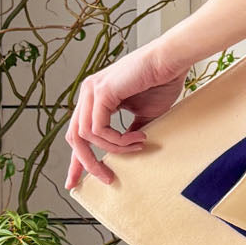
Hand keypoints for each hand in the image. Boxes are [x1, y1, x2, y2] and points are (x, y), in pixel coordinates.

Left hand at [65, 46, 189, 188]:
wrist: (171, 61)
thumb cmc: (161, 82)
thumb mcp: (143, 115)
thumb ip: (128, 132)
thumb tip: (125, 153)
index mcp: (95, 98)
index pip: (78, 132)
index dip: (76, 160)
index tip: (74, 183)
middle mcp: (88, 93)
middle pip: (75, 137)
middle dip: (86, 162)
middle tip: (106, 178)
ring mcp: (91, 91)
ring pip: (87, 136)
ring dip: (115, 148)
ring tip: (138, 145)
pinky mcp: (101, 92)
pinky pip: (98, 129)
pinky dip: (117, 140)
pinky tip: (137, 137)